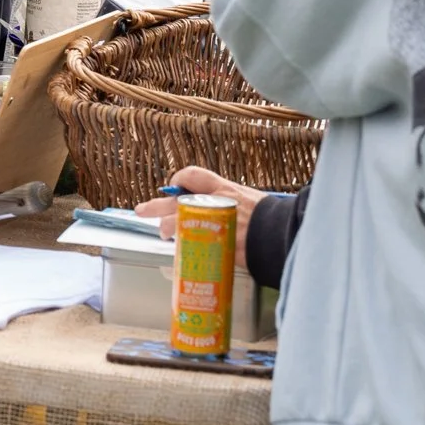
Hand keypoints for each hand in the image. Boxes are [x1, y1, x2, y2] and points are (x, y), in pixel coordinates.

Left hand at [135, 167, 265, 267]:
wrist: (282, 235)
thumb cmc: (271, 219)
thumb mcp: (249, 201)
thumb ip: (230, 204)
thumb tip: (222, 210)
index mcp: (224, 189)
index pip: (192, 175)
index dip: (178, 179)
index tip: (173, 188)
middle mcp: (213, 203)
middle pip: (174, 200)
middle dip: (156, 205)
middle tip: (142, 210)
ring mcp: (210, 223)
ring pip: (176, 221)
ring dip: (166, 227)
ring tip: (163, 233)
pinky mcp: (212, 244)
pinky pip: (188, 243)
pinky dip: (181, 246)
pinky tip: (179, 250)